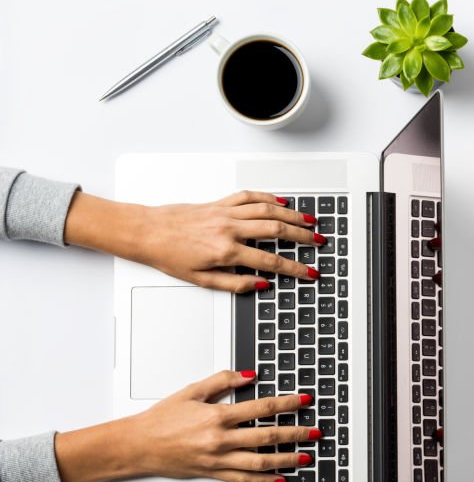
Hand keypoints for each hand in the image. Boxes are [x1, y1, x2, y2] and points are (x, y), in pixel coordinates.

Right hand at [54, 371, 320, 481]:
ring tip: (305, 457)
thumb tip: (248, 375)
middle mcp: (221, 440)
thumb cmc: (161, 419)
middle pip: (267, 436)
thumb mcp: (191, 392)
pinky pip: (244, 479)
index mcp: (217, 416)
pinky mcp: (213, 473)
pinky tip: (279, 479)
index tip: (304, 401)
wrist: (138, 445)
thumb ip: (222, 381)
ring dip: (286, 460)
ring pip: (261, 461)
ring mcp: (218, 459)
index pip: (262, 408)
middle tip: (315, 432)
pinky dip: (264, 481)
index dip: (287, 404)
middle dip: (296, 434)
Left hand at [64, 190, 325, 292]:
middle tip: (318, 242)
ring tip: (309, 222)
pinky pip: (249, 197)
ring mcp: (225, 213)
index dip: (294, 269)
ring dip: (292, 216)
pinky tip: (282, 203)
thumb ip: (235, 283)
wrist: (146, 232)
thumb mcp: (201, 280)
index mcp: (226, 252)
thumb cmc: (169, 256)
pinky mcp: (219, 202)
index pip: (270, 262)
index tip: (309, 272)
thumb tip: (260, 284)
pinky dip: (269, 198)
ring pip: (267, 210)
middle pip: (276, 231)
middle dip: (302, 237)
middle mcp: (229, 229)